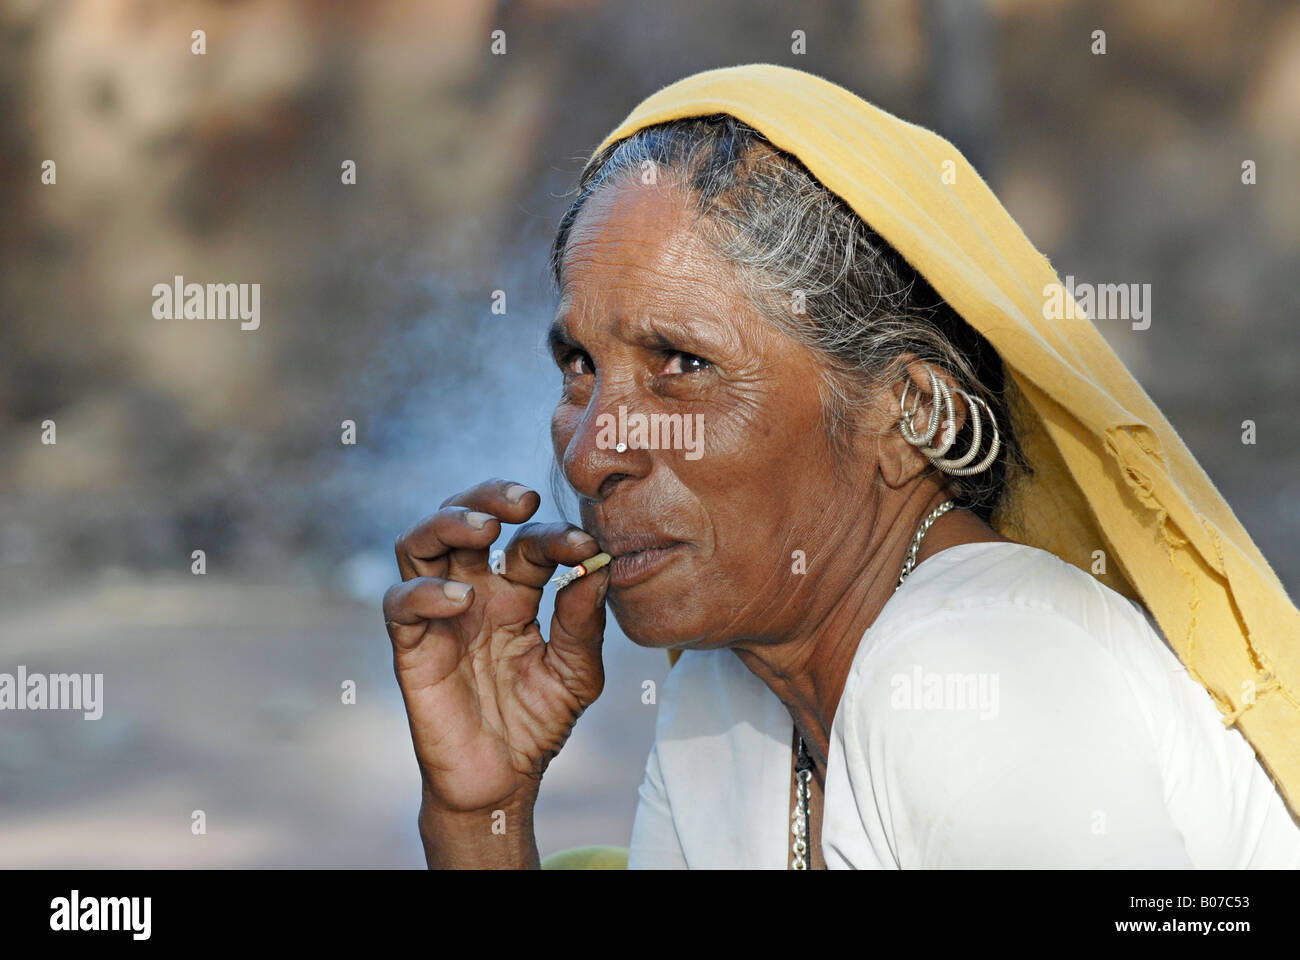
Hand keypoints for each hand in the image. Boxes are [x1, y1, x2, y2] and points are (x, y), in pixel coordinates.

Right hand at [384, 479, 608, 821]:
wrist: (502, 782)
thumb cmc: (538, 723)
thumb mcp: (576, 673)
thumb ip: (582, 623)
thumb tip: (596, 567)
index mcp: (516, 591)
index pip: (527, 541)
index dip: (555, 534)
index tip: (586, 544)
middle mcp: (474, 592)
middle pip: (463, 517)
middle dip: (488, 496)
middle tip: (523, 500)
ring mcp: (439, 616)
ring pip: (421, 543)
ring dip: (448, 522)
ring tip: (485, 529)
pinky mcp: (412, 647)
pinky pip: (400, 603)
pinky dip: (425, 591)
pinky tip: (462, 600)